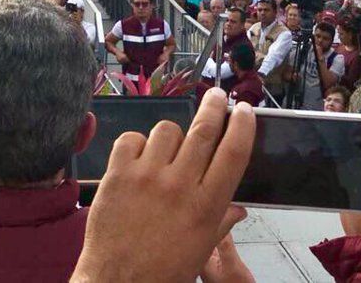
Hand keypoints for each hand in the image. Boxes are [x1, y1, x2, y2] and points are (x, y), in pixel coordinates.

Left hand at [70, 89, 253, 282]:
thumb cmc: (162, 271)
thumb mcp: (200, 250)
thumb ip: (221, 222)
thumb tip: (240, 207)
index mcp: (207, 207)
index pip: (233, 153)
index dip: (242, 125)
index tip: (243, 110)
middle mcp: (180, 186)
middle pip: (203, 130)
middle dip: (213, 106)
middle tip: (216, 95)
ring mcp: (147, 177)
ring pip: (166, 131)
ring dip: (170, 137)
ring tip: (165, 153)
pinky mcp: (118, 174)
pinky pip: (131, 139)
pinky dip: (136, 144)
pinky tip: (138, 160)